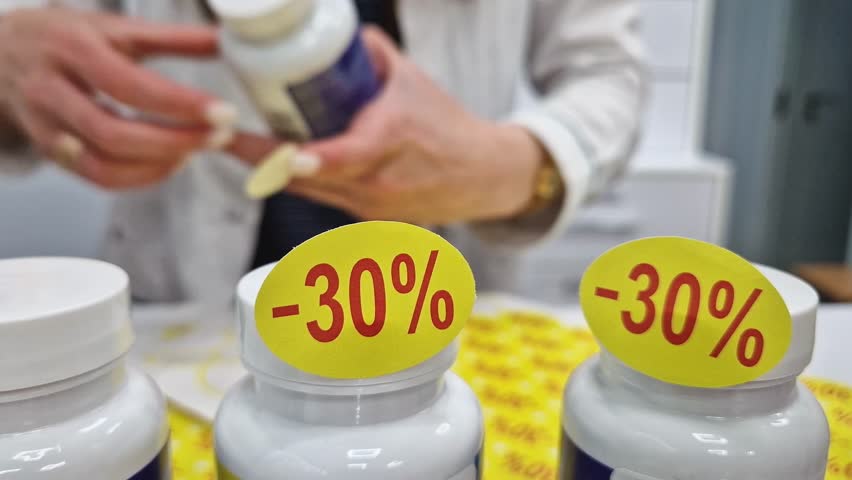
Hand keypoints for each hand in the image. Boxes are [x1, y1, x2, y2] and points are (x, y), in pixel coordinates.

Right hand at [0, 7, 235, 189]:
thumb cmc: (65, 37)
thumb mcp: (115, 27)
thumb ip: (174, 37)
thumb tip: (227, 39)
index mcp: (72, 48)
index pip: (129, 85)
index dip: (179, 104)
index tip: (223, 112)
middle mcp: (51, 89)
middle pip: (114, 132)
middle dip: (175, 141)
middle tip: (220, 136)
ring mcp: (46, 126)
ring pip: (103, 162)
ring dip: (159, 164)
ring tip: (196, 150)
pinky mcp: (51, 151)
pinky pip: (97, 177)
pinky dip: (139, 177)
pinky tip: (169, 163)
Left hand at [229, 27, 545, 224]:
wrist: (481, 176)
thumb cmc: (448, 126)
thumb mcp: (414, 80)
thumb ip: (373, 55)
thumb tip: (337, 36)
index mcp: (391, 144)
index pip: (342, 158)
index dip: (303, 160)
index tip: (275, 153)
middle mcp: (378, 183)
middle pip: (307, 178)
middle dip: (260, 160)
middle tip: (220, 135)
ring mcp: (371, 207)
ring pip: (308, 190)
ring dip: (271, 171)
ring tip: (237, 145)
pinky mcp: (367, 219)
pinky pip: (322, 197)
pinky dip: (299, 179)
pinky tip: (279, 162)